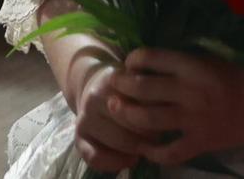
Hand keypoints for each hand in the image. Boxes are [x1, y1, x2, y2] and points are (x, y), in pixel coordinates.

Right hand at [66, 56, 159, 173]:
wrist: (92, 85)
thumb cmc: (124, 87)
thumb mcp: (137, 79)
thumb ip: (151, 91)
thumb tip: (165, 113)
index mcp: (113, 80)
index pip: (143, 102)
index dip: (158, 113)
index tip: (165, 118)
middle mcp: (94, 98)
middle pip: (132, 124)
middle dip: (150, 133)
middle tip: (157, 136)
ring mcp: (84, 118)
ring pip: (118, 142)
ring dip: (137, 149)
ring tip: (146, 147)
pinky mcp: (78, 137)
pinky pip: (95, 157)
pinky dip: (115, 164)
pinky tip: (129, 160)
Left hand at [110, 48, 243, 166]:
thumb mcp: (214, 56)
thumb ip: (185, 58)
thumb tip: (152, 57)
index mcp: (194, 65)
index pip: (151, 57)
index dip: (133, 59)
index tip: (128, 61)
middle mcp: (190, 91)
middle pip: (143, 88)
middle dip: (122, 85)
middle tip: (113, 84)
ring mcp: (195, 120)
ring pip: (149, 119)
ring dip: (127, 114)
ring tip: (115, 109)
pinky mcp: (202, 142)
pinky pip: (170, 152)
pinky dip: (153, 152)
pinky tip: (143, 147)